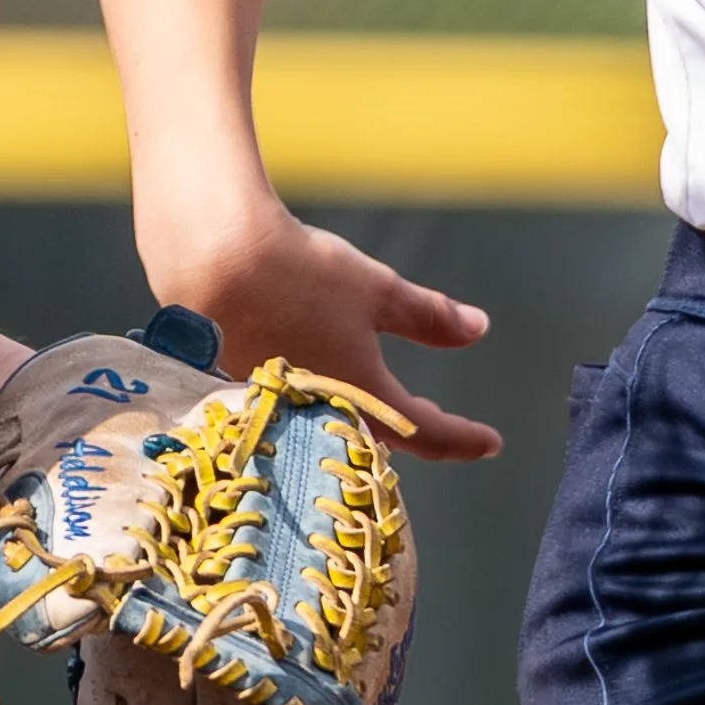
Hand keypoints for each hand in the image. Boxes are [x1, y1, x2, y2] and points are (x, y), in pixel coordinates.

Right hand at [139, 194, 500, 462]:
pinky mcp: (245, 395)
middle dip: (416, 433)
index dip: (462, 438)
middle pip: (378, 441)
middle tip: (445, 427)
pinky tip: (328, 389)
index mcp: (361, 396)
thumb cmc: (302, 276)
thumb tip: (479, 329)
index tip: (492, 443)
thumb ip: (430, 318)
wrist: (212, 261)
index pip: (425, 432)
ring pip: (335, 432)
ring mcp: (279, 412)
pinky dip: (325, 408)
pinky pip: (298, 418)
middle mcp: (320, 418)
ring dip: (368, 423)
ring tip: (393, 411)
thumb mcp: (379, 291)